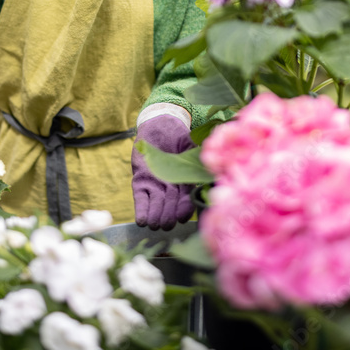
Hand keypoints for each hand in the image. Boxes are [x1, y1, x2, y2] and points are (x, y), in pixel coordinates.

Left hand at [132, 108, 194, 230]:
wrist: (159, 125)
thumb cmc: (178, 134)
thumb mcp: (190, 145)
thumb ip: (198, 158)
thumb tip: (209, 168)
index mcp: (185, 181)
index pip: (186, 199)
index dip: (184, 209)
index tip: (183, 218)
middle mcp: (171, 187)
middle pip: (170, 206)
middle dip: (169, 216)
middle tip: (168, 224)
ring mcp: (155, 185)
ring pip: (156, 206)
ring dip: (156, 216)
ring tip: (155, 224)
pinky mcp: (140, 182)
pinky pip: (140, 199)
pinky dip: (142, 210)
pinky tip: (142, 221)